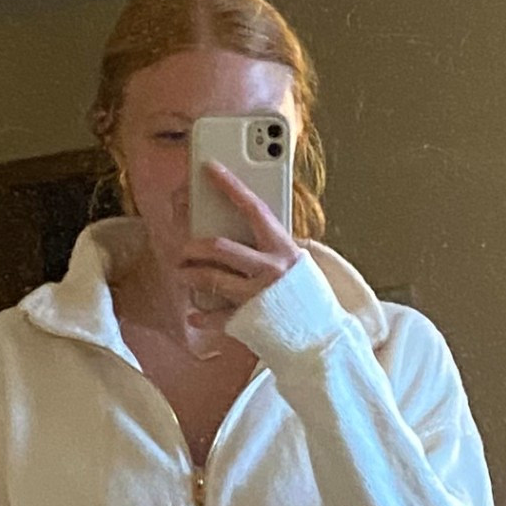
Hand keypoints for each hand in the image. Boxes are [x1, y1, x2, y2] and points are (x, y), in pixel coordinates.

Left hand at [181, 161, 300, 332]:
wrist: (323, 337)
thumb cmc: (307, 295)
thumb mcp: (296, 261)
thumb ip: (272, 244)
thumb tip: (244, 223)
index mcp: (283, 247)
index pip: (253, 208)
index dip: (230, 185)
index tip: (208, 168)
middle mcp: (270, 269)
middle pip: (220, 248)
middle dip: (194, 246)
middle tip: (183, 247)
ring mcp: (257, 296)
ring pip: (211, 278)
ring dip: (190, 275)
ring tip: (182, 273)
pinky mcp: (249, 321)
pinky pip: (217, 316)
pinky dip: (202, 316)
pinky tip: (194, 314)